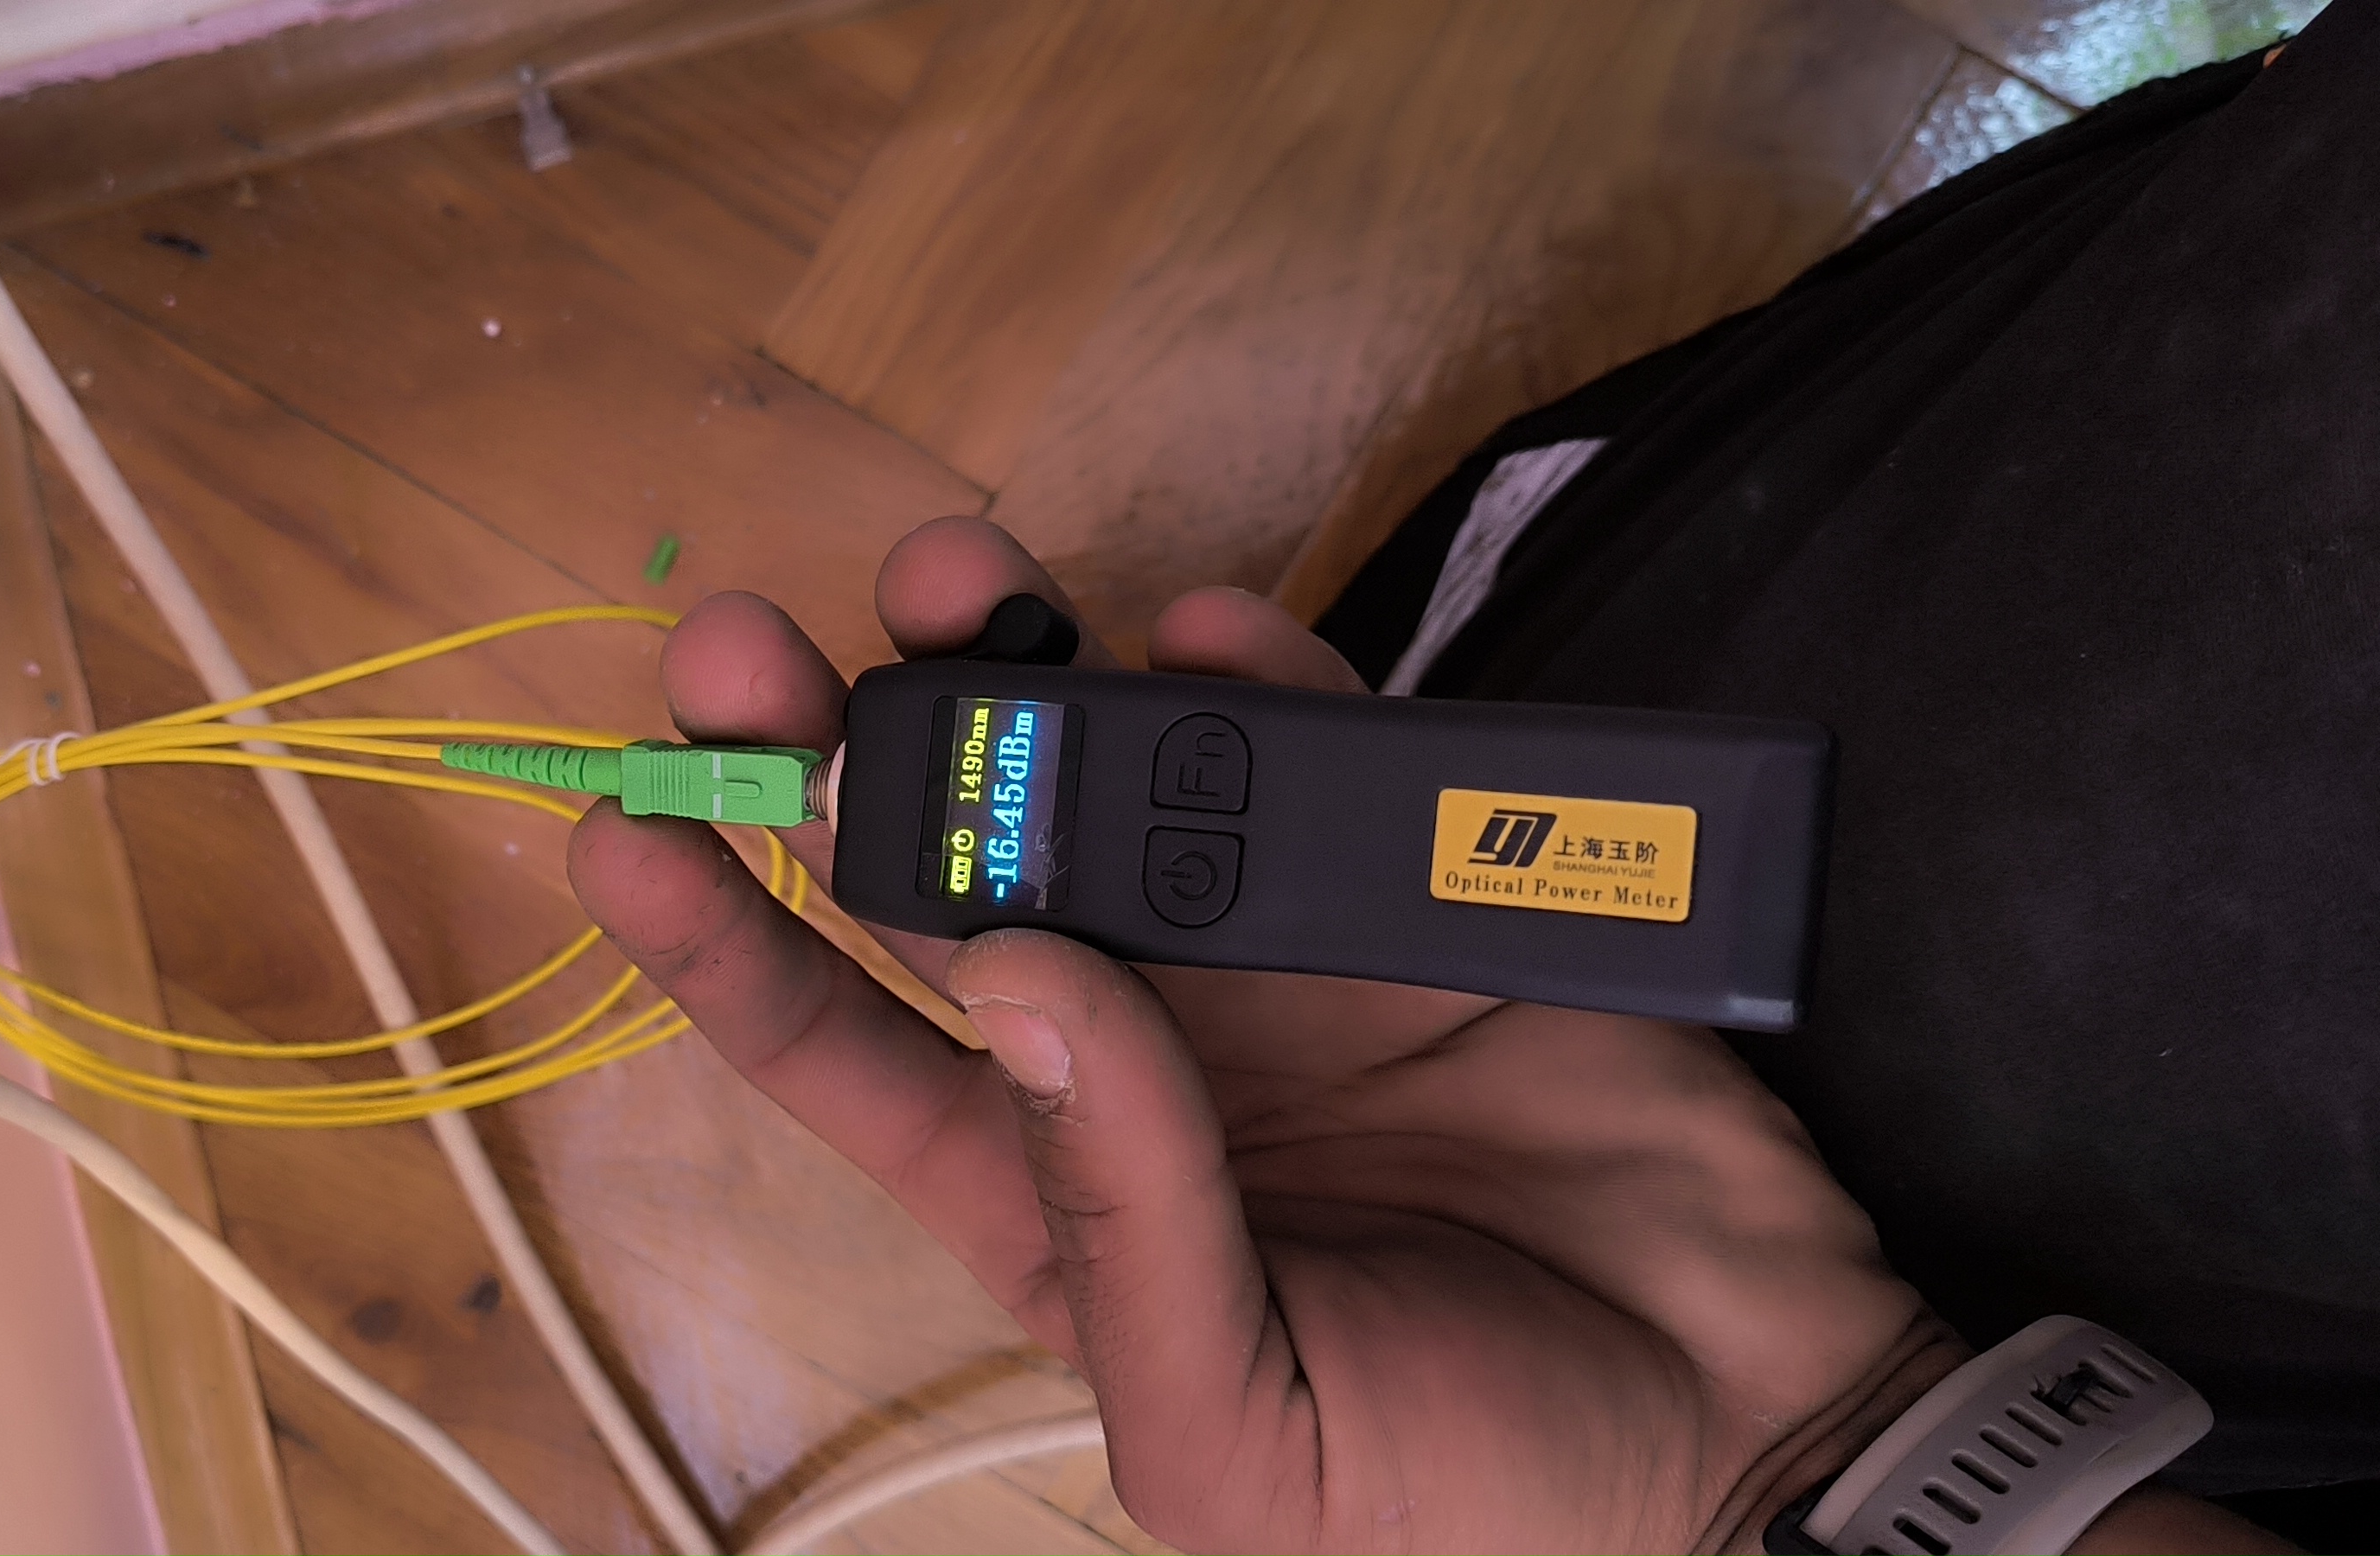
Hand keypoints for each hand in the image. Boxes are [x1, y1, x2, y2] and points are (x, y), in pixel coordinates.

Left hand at [568, 518, 1964, 1554]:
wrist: (1762, 1434)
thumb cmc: (1473, 1489)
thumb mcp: (1242, 1418)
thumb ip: (1119, 1211)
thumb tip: (1011, 973)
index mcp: (1045, 1200)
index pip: (842, 1050)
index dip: (725, 942)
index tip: (618, 831)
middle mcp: (1130, 1055)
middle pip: (943, 873)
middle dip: (834, 750)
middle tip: (748, 647)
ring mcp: (1269, 959)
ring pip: (1105, 777)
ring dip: (1013, 667)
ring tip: (948, 575)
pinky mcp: (1415, 891)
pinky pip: (1310, 750)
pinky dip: (1250, 673)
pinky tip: (1190, 627)